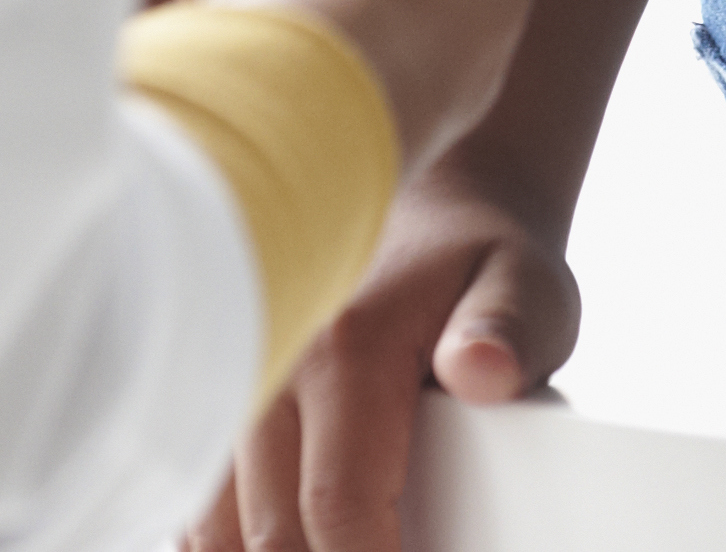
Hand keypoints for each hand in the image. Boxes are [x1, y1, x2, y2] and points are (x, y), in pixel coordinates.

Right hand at [195, 160, 576, 551]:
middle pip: (268, 532)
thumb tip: (483, 372)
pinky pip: (201, 502)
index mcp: (346, 344)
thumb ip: (510, 328)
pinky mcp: (225, 404)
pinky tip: (275, 545)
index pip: (338, 503)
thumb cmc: (477, 255)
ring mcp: (238, 387)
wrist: (428, 207)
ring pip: (215, 526)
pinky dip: (229, 543)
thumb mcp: (524, 281)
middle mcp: (272, 365)